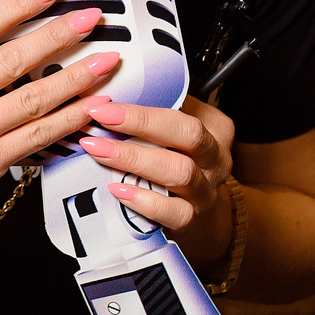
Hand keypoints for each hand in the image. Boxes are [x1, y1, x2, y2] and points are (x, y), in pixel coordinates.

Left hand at [77, 95, 236, 265]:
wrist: (200, 218)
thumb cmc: (177, 163)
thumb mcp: (173, 133)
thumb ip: (151, 114)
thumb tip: (104, 95)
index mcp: (213, 128)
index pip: (182, 109)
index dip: (143, 107)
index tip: (104, 103)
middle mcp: (215, 158)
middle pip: (189, 134)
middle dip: (141, 123)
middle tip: (99, 117)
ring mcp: (206, 191)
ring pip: (180, 172)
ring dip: (134, 158)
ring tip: (98, 150)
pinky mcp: (192, 220)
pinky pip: (173, 211)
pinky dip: (144, 200)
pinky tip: (118, 189)